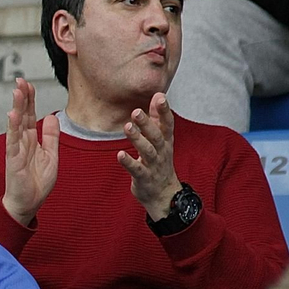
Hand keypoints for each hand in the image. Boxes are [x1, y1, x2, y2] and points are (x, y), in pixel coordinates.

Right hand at [0, 78, 58, 226]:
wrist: (28, 204)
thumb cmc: (37, 183)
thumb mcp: (51, 156)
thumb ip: (51, 137)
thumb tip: (51, 116)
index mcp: (31, 140)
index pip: (29, 115)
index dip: (30, 99)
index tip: (29, 84)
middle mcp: (21, 141)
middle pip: (22, 115)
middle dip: (22, 97)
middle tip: (21, 80)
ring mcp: (16, 150)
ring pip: (16, 124)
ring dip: (16, 107)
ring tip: (17, 91)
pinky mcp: (13, 160)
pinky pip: (12, 141)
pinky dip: (12, 127)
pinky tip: (12, 114)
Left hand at [118, 92, 182, 220]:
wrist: (164, 194)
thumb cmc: (160, 161)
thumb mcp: (162, 139)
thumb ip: (158, 118)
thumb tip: (158, 94)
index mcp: (166, 141)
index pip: (168, 124)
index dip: (164, 111)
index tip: (160, 97)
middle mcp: (162, 152)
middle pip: (156, 136)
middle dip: (147, 124)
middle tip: (136, 111)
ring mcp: (154, 165)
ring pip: (147, 151)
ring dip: (137, 139)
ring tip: (127, 127)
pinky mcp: (144, 178)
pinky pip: (137, 169)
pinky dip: (129, 162)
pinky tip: (120, 154)